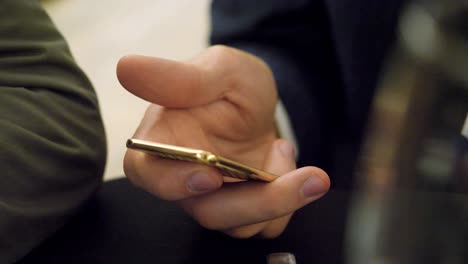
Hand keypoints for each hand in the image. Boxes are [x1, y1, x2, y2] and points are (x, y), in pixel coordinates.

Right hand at [117, 45, 329, 237]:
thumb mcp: (218, 70)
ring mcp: (214, 197)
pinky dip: (287, 202)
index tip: (210, 176)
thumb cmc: (232, 83)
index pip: (147, 174)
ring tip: (283, 148)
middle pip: (205, 210)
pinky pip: (264, 225)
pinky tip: (282, 162)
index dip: (172, 183)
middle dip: (256, 201)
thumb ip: (179, 77)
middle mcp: (183, 177)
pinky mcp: (242, 208)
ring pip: (238, 224)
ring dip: (278, 198)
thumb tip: (126, 67)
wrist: (261, 103)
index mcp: (162, 142)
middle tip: (306, 179)